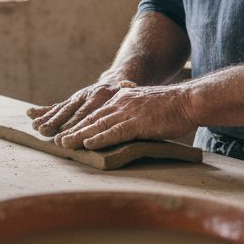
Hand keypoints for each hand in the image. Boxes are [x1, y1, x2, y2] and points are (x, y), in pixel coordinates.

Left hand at [29, 81, 199, 149]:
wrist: (189, 101)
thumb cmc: (172, 106)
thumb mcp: (146, 105)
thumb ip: (132, 113)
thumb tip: (125, 124)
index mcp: (122, 99)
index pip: (95, 112)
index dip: (78, 122)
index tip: (63, 130)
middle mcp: (121, 103)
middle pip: (91, 118)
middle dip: (71, 129)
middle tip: (54, 138)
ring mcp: (128, 112)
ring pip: (98, 125)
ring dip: (78, 135)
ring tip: (63, 143)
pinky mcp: (138, 122)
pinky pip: (115, 132)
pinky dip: (99, 138)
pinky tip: (88, 144)